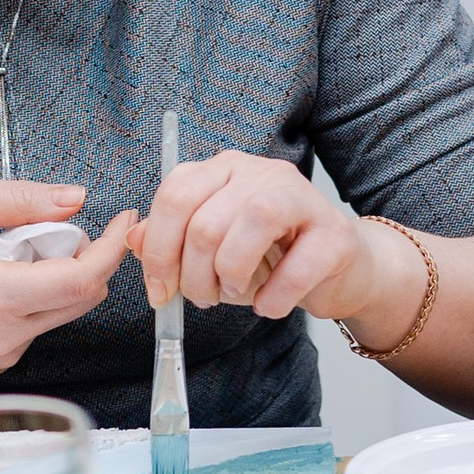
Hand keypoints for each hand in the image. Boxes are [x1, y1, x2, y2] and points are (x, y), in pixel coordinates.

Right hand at [0, 180, 138, 374]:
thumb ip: (20, 199)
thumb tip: (78, 198)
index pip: (82, 279)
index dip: (113, 247)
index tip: (127, 217)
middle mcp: (1, 336)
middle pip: (84, 297)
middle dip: (85, 254)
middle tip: (45, 223)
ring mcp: (0, 354)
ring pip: (67, 308)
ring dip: (60, 272)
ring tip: (10, 248)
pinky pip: (43, 319)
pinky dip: (39, 290)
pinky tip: (0, 273)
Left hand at [134, 149, 426, 347]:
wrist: (340, 270)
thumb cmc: (271, 257)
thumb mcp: (211, 249)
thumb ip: (170, 240)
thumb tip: (134, 239)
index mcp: (224, 169)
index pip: (174, 195)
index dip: (159, 251)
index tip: (159, 292)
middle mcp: (261, 172)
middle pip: (205, 220)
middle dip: (193, 275)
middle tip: (203, 298)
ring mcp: (302, 197)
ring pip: (248, 226)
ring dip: (231, 277)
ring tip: (234, 294)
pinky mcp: (335, 233)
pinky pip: (294, 269)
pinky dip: (273, 299)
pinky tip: (270, 305)